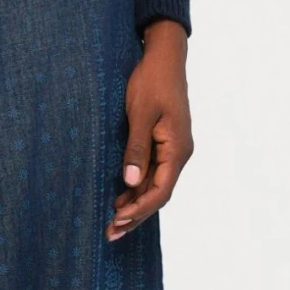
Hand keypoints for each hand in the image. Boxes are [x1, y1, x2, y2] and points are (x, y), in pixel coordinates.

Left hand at [107, 18, 192, 240]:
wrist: (164, 56)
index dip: (140, 209)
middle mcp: (179, 153)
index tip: (117, 220)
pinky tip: (121, 197)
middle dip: (135, 215)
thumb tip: (131, 182)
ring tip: (113, 222)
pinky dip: (137, 187)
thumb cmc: (151, 80)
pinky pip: (153, 172)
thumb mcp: (140, 113)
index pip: (161, 190)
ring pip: (156, 185)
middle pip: (159, 194)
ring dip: (135, 204)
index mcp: (177, 148)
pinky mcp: (164, 142)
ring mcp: (173, 148)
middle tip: (111, 233)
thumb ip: (136, 148)